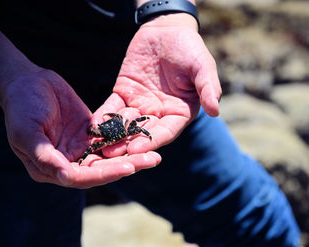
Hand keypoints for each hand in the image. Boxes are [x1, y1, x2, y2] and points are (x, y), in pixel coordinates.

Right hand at [0, 69, 160, 187]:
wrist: (29, 81)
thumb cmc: (21, 105)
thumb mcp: (26, 130)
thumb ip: (44, 155)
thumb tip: (65, 175)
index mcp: (50, 168)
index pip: (81, 177)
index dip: (105, 174)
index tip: (128, 168)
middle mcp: (68, 162)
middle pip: (101, 170)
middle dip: (127, 166)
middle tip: (152, 161)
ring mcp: (81, 149)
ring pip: (109, 157)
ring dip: (132, 156)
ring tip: (155, 155)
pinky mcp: (91, 135)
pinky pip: (111, 139)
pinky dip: (126, 140)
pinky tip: (144, 138)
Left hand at [93, 13, 221, 156]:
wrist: (167, 29)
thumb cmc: (190, 48)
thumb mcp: (203, 67)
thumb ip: (208, 88)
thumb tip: (216, 111)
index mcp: (180, 112)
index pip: (166, 131)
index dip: (152, 141)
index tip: (137, 150)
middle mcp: (160, 113)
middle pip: (143, 133)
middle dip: (127, 144)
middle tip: (111, 155)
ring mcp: (141, 104)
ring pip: (126, 124)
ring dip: (113, 136)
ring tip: (98, 147)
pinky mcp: (124, 93)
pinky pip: (113, 107)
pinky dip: (103, 117)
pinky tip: (92, 126)